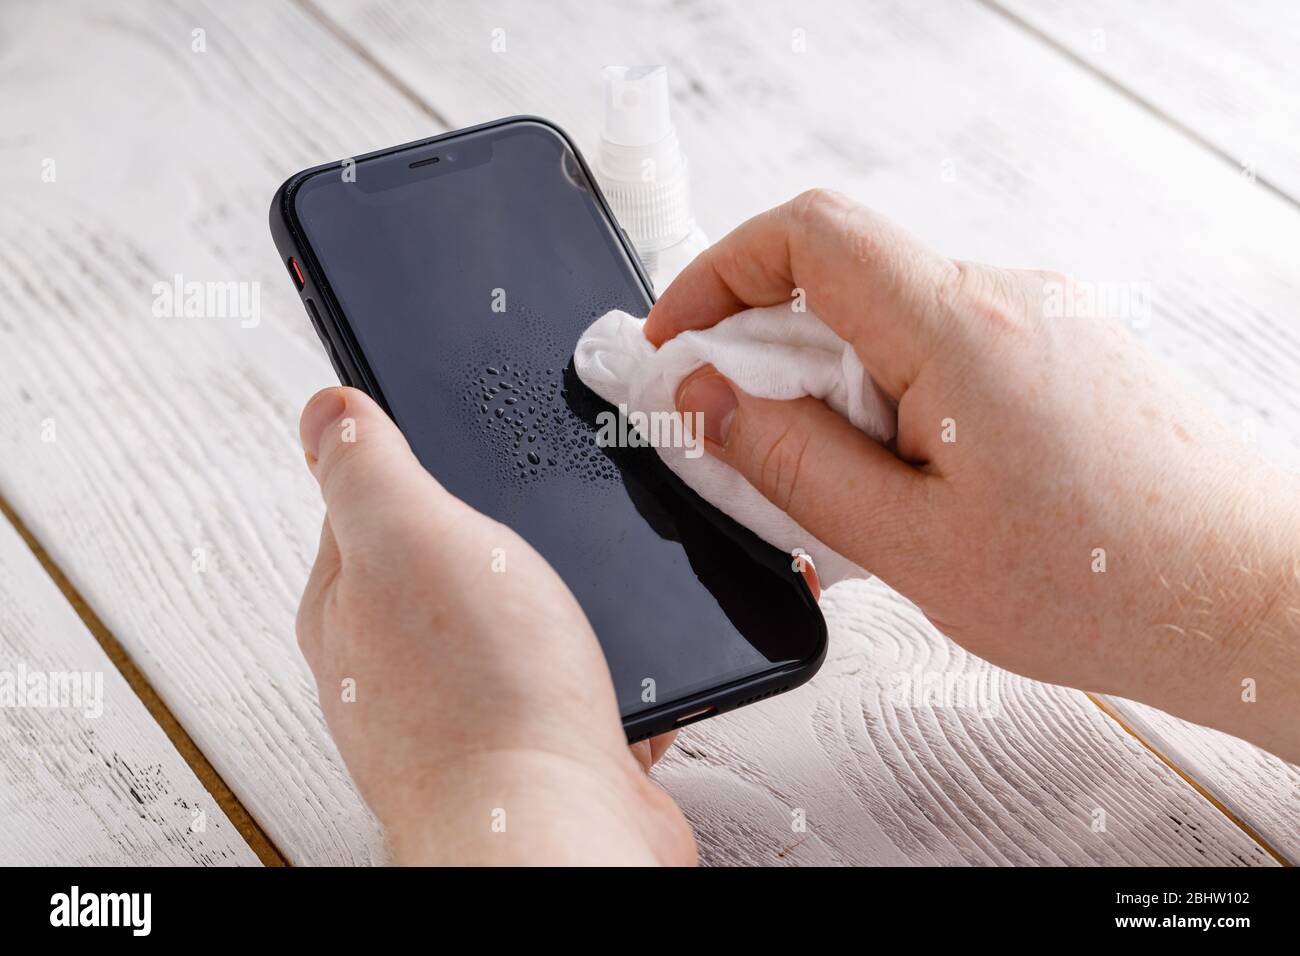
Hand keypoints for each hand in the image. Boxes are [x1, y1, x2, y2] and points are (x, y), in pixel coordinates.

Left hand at [297, 387, 693, 864]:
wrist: (557, 830)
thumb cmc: (480, 697)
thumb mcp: (409, 536)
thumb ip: (366, 468)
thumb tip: (324, 408)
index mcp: (350, 607)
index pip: (363, 508)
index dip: (408, 466)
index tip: (452, 443)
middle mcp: (395, 666)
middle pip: (442, 565)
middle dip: (496, 536)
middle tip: (536, 517)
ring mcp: (465, 711)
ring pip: (514, 625)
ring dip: (558, 601)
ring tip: (589, 587)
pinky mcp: (535, 747)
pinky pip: (572, 684)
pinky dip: (603, 667)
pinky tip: (621, 659)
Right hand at [650, 189, 1299, 762]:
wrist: (1248, 597)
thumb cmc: (1107, 584)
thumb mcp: (910, 545)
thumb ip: (790, 462)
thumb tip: (709, 399)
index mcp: (959, 329)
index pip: (806, 235)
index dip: (717, 272)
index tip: (679, 339)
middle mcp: (1006, 297)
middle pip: (841, 279)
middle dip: (771, 357)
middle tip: (751, 448)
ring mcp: (1041, 316)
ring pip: (889, 319)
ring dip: (837, 390)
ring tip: (858, 494)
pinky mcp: (1060, 347)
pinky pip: (942, 347)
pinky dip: (894, 398)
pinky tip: (913, 484)